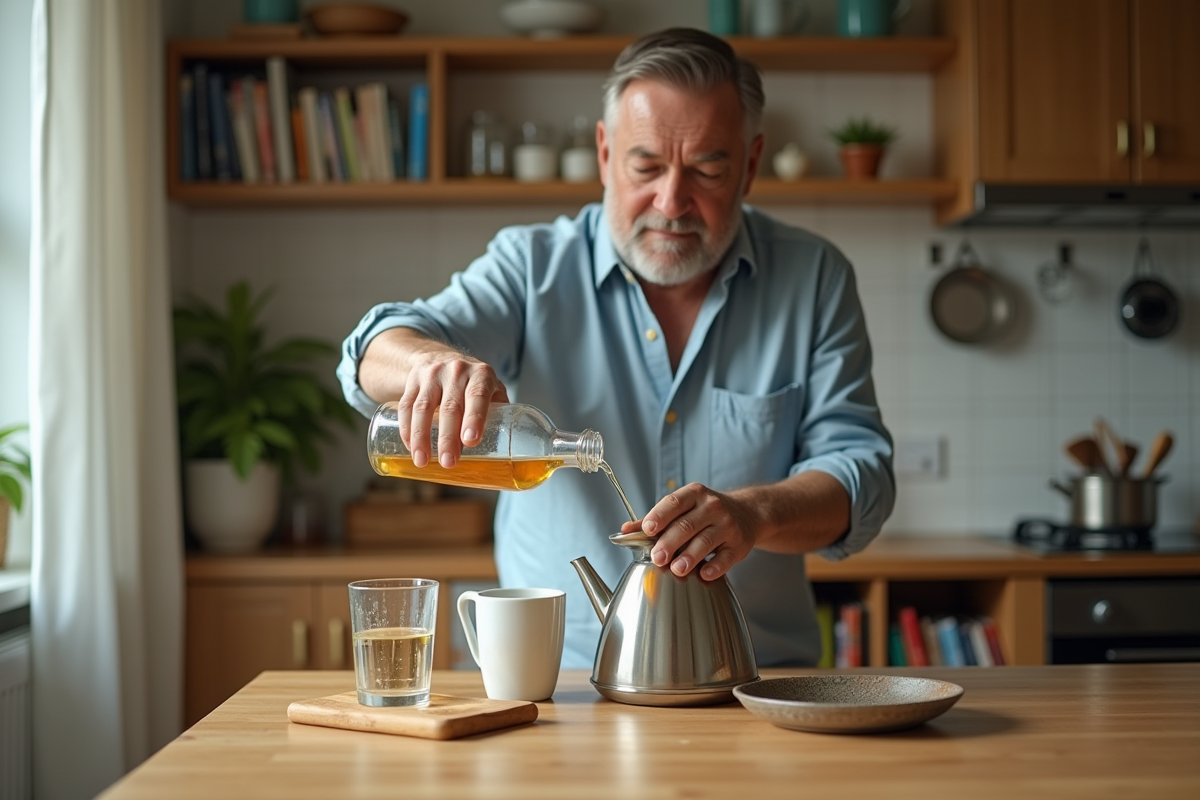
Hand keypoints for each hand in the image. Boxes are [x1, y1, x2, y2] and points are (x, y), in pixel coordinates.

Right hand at [395, 347, 507, 468]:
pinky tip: (411, 447)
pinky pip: (406, 406)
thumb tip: (507, 450)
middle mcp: (456, 371)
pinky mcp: (413, 381)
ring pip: (423, 408)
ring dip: (421, 437)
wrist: (441, 357)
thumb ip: (499, 412)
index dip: (474, 418)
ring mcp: (432, 375)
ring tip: (423, 461)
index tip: (471, 440)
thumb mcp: (491, 388)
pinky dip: (407, 429)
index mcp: (481, 375)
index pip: (477, 395)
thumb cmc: (473, 383)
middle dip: (448, 437)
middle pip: (450, 407)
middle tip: (448, 462)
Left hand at [620, 483, 759, 580]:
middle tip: (657, 557)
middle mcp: (712, 506)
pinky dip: (716, 566)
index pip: (674, 502)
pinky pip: (726, 557)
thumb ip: (654, 520)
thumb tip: (624, 531)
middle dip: (670, 542)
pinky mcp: (739, 544)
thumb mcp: (683, 508)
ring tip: (677, 569)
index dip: (660, 515)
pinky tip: (705, 574)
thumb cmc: (705, 513)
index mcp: (694, 494)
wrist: (747, 513)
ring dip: (690, 556)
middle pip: (687, 525)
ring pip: (706, 541)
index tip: (647, 530)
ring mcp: (727, 525)